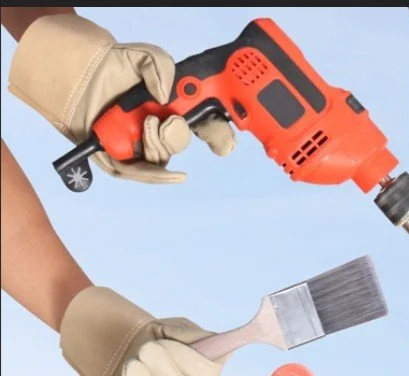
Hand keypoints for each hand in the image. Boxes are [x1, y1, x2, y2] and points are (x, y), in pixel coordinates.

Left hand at [8, 13, 234, 182]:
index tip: (224, 143)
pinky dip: (159, 176)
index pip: (207, 126)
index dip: (220, 136)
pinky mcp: (124, 160)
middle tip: (167, 121)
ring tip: (145, 124)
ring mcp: (143, 146)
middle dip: (178, 135)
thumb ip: (160, 67)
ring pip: (163, 157)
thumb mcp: (142, 56)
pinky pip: (144, 174)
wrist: (75, 77)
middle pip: (181, 143)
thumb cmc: (112, 68)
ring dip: (158, 143)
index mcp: (176, 109)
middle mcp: (163, 130)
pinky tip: (175, 175)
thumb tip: (166, 97)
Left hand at [59, 287, 224, 375]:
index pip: (207, 373)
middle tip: (144, 351)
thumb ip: (194, 335)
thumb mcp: (173, 328)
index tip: (161, 342)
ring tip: (131, 365)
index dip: (185, 357)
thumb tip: (216, 342)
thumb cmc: (154, 341)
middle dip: (162, 369)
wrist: (122, 351)